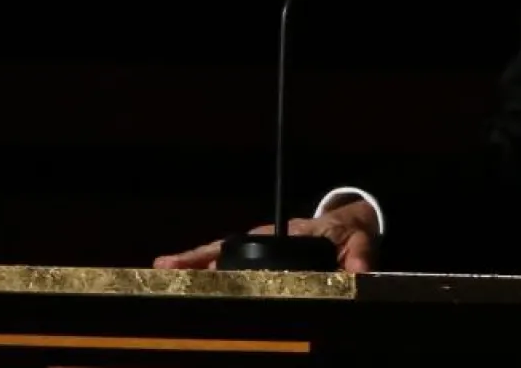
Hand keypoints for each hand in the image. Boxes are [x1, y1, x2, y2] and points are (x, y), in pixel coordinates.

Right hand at [152, 199, 380, 271]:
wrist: (348, 227)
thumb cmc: (347, 232)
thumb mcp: (358, 241)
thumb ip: (360, 256)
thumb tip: (360, 273)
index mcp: (280, 235)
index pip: (243, 244)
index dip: (216, 254)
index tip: (198, 264)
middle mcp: (262, 243)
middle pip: (221, 254)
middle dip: (193, 264)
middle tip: (162, 272)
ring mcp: (258, 255)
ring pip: (219, 264)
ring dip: (194, 274)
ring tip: (160, 281)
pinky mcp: (260, 267)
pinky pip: (230, 273)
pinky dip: (208, 280)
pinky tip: (185, 293)